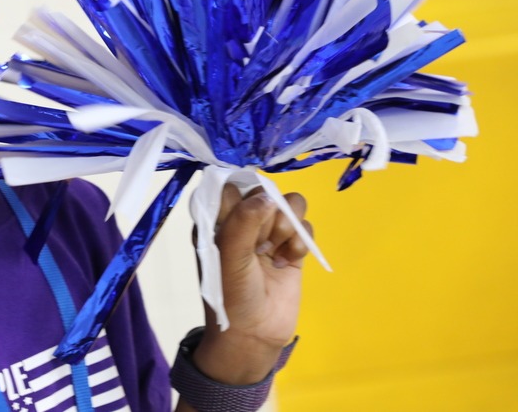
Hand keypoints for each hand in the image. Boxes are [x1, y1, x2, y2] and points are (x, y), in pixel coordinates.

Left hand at [192, 184, 311, 384]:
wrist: (254, 335)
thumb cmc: (231, 295)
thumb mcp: (228, 257)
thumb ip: (243, 222)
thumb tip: (267, 195)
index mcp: (216, 220)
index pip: (231, 185)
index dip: (243, 194)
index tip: (248, 212)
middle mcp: (242, 222)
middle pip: (264, 192)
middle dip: (268, 213)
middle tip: (260, 242)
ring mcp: (269, 234)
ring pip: (289, 204)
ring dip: (287, 224)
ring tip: (276, 249)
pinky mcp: (292, 248)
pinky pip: (305, 226)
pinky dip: (300, 241)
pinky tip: (288, 261)